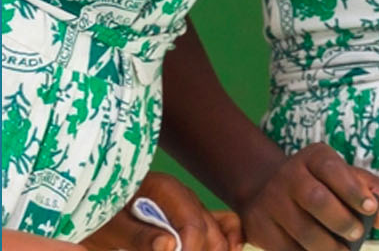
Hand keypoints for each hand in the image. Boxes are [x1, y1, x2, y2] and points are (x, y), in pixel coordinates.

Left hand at [80, 173, 240, 250]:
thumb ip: (138, 235)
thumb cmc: (97, 213)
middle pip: (209, 230)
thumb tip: (169, 246)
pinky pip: (221, 223)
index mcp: (166, 191)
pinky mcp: (190, 216)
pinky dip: (230, 237)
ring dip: (216, 249)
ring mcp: (190, 205)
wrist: (90, 201)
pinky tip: (232, 249)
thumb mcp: (109, 227)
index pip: (192, 226)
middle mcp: (184, 196)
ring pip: (219, 229)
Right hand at [235, 144, 378, 250]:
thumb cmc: (322, 184)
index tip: (370, 209)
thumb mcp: (350, 177)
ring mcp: (271, 200)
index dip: (354, 191)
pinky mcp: (258, 225)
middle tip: (357, 234)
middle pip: (316, 199)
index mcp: (316, 157)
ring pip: (301, 228)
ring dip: (327, 246)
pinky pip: (284, 247)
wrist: (269, 188)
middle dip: (342, 221)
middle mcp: (290, 174)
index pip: (334, 170)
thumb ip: (376, 191)